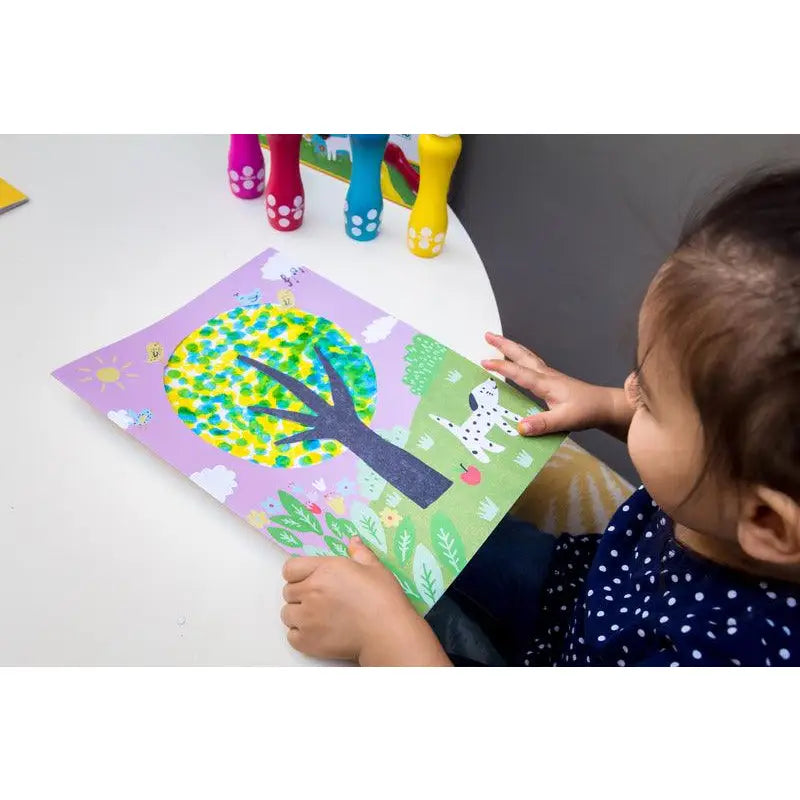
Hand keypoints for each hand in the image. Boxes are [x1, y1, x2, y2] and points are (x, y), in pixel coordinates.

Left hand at [281, 537, 450, 665]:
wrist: (387, 632)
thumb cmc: (383, 599)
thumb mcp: (375, 568)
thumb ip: (360, 553)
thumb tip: (353, 541)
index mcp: (324, 570)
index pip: (290, 568)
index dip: (298, 573)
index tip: (309, 579)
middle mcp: (311, 592)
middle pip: (288, 592)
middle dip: (300, 594)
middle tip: (319, 600)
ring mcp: (307, 618)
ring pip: (287, 614)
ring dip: (298, 615)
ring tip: (318, 617)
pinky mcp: (308, 641)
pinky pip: (291, 636)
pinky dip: (300, 635)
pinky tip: (317, 632)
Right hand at [481, 332, 630, 439]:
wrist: (604, 405)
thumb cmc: (587, 411)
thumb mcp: (565, 420)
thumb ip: (543, 424)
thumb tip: (520, 427)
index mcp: (546, 384)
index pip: (519, 373)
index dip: (501, 367)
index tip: (484, 362)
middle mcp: (546, 376)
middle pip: (522, 355)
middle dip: (503, 345)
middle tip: (488, 335)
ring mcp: (549, 376)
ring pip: (526, 357)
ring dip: (511, 348)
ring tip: (497, 341)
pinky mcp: (552, 380)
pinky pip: (531, 363)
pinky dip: (520, 357)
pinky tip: (517, 360)